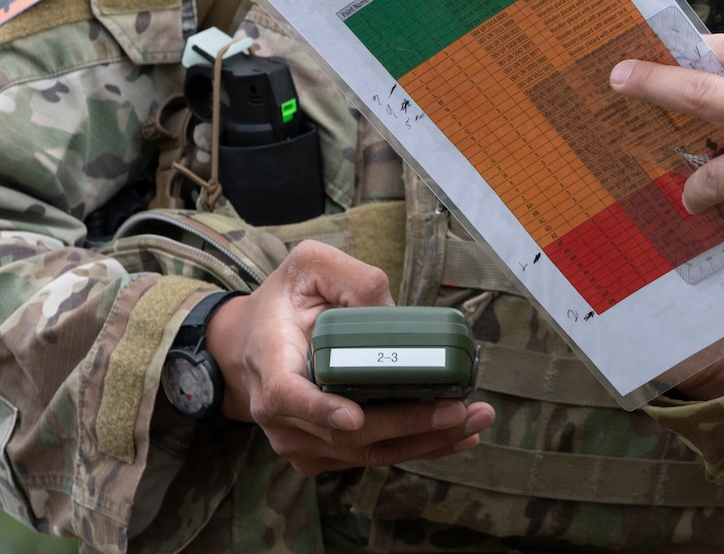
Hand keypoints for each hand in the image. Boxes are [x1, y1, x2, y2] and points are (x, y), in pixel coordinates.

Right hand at [203, 241, 494, 474]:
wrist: (251, 345)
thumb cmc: (285, 301)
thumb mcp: (309, 266)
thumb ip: (352, 278)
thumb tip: (393, 311)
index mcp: (272, 362)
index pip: (287, 395)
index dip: (321, 409)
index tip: (355, 417)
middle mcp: (279, 414)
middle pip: (345, 434)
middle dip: (408, 425)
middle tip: (459, 410)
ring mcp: (298, 440)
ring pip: (364, 453)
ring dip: (423, 442)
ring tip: (472, 423)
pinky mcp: (319, 454)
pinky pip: (369, 457)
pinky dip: (414, 448)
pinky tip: (455, 435)